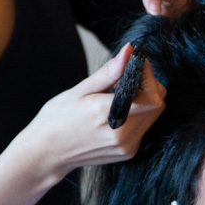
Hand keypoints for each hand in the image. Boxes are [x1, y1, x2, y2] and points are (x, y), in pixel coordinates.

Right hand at [17, 43, 164, 185]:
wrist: (47, 153)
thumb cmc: (58, 118)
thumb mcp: (80, 90)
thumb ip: (109, 72)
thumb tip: (129, 51)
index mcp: (108, 115)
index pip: (152, 96)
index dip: (149, 77)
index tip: (136, 64)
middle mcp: (122, 134)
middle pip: (158, 104)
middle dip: (148, 86)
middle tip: (124, 79)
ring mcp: (126, 146)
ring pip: (154, 115)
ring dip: (144, 100)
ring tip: (117, 96)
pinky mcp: (128, 153)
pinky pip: (144, 127)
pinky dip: (138, 115)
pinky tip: (116, 112)